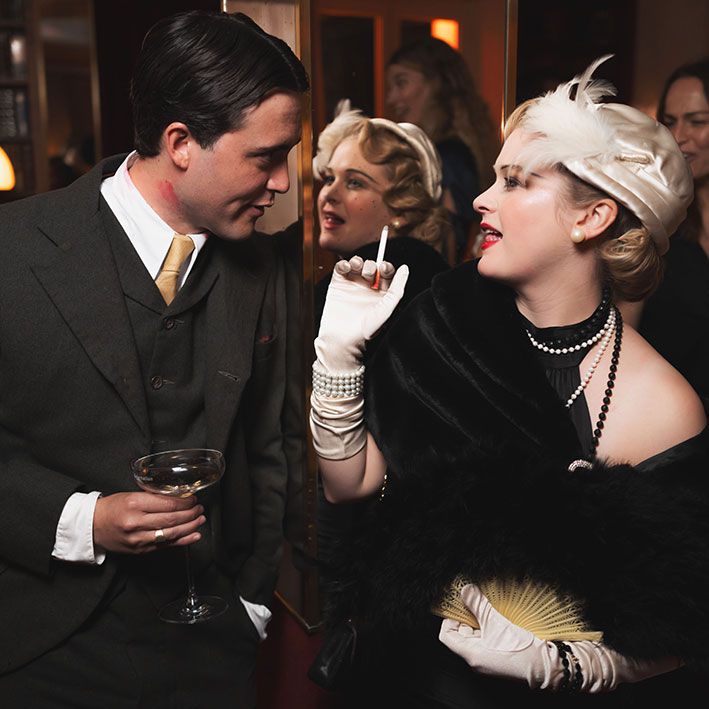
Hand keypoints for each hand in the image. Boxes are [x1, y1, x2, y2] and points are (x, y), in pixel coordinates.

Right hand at [93, 492, 204, 553]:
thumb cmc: (112, 508)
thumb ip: (153, 496)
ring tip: (200, 519)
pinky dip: (183, 540)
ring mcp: (138, 539)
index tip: (193, 499)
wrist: (92, 526)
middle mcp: (136, 522)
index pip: (168, 504)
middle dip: (190, 513)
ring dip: (190, 526)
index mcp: (134, 504)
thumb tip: (178, 496)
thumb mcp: (131, 495)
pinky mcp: (140, 550)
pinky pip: (166, 545)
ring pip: (171, 533)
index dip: (185, 502)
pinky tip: (194, 535)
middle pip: (172, 519)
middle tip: (199, 508)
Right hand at [315, 256, 408, 371]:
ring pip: (357, 264)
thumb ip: (397, 288)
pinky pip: (341, 268)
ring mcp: (352, 286)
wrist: (343, 340)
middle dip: (371, 266)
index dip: (386, 267)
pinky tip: (346, 267)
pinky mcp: (338, 285)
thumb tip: (405, 268)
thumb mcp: (387, 308)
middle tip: (369, 274)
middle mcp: (368, 288)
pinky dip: (344, 263)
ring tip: (357, 266)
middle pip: (372, 267)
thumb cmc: (366, 330)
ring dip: (358, 261)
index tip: (384, 268)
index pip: (386, 273)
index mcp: (382, 294)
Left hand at [439, 584, 680, 691]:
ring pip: (478, 634)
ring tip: (487, 598)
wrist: (559, 666)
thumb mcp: (500, 623)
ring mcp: (494, 660)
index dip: (450, 614)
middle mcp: (480, 661)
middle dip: (467, 613)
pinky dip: (493, 623)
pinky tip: (501, 610)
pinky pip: (493, 638)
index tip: (457, 598)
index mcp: (473, 655)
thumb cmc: (528, 648)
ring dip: (481, 616)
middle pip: (462, 633)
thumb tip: (464, 590)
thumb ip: (479, 605)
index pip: (447, 634)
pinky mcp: (508, 657)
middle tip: (472, 593)